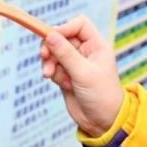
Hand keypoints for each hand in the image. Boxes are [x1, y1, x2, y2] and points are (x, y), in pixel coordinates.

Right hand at [39, 16, 124, 137]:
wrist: (102, 122)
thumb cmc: (101, 95)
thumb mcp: (83, 72)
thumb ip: (65, 53)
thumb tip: (49, 34)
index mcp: (97, 45)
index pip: (79, 25)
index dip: (65, 27)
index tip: (52, 37)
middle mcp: (86, 52)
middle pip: (62, 37)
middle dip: (52, 47)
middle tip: (44, 56)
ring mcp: (75, 64)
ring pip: (54, 53)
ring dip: (49, 62)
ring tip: (49, 74)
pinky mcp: (66, 76)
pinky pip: (53, 67)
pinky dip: (53, 73)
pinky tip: (62, 84)